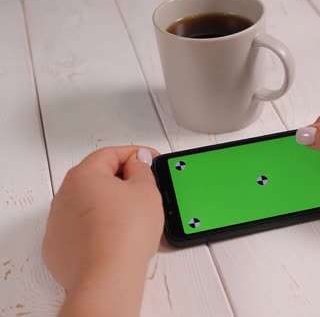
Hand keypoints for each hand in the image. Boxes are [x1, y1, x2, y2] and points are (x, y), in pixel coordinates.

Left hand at [43, 146, 162, 315]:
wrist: (107, 276)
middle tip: (144, 190)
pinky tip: (115, 238)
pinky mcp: (58, 247)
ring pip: (87, 204)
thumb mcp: (147, 191)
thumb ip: (142, 169)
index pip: (111, 154)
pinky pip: (80, 229)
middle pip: (96, 178)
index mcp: (84, 175)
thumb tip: (138, 161)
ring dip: (108, 206)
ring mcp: (58, 222)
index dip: (136, 154)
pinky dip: (96, 229)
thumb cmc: (125, 233)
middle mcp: (64, 195)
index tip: (150, 160)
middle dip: (121, 181)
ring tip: (132, 219)